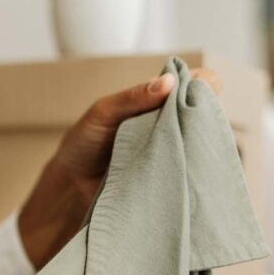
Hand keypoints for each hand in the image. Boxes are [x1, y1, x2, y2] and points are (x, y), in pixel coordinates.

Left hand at [17, 68, 222, 268]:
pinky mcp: (170, 182)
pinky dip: (194, 171)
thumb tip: (169, 82)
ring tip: (191, 146)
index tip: (202, 90)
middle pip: (205, 113)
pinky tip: (191, 171)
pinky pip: (191, 174)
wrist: (67, 192)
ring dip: (202, 144)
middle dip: (206, 114)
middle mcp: (169, 126)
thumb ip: (132, 99)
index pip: (195, 85)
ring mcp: (172, 155)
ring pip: (203, 144)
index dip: (204, 85)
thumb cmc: (80, 147)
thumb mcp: (101, 114)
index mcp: (155, 104)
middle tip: (195, 121)